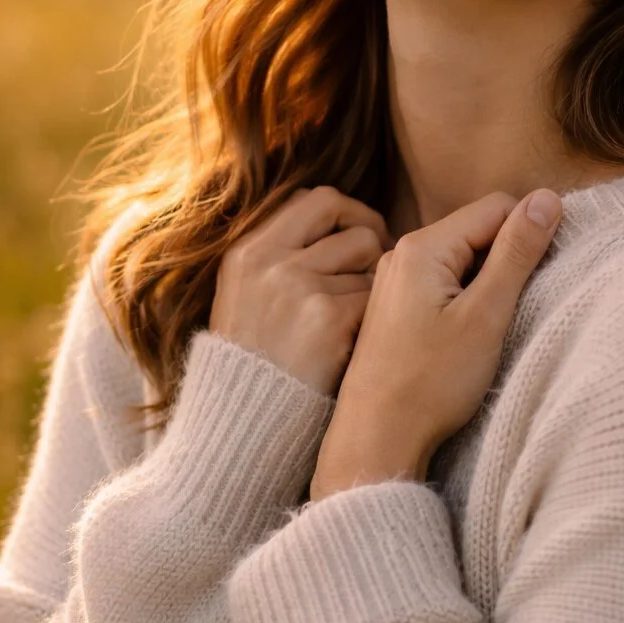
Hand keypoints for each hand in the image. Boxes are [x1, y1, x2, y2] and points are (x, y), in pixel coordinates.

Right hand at [209, 185, 393, 396]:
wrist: (245, 424)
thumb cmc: (254, 364)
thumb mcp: (242, 298)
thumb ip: (277, 258)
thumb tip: (332, 224)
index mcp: (247, 251)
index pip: (312, 198)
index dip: (344, 212)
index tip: (356, 234)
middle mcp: (271, 261)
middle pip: (346, 217)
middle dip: (372, 233)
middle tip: (380, 262)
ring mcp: (299, 288)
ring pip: (370, 257)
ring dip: (377, 281)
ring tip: (365, 313)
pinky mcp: (329, 319)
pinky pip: (378, 296)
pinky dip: (381, 316)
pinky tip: (366, 340)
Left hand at [311, 188, 561, 495]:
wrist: (376, 438)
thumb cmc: (431, 382)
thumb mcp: (486, 314)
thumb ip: (517, 252)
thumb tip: (547, 198)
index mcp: (423, 246)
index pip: (496, 207)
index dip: (530, 232)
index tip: (545, 273)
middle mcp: (402, 253)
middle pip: (476, 230)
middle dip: (507, 258)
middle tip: (516, 307)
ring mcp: (394, 280)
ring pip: (461, 259)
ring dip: (487, 282)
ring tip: (491, 326)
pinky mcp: (394, 307)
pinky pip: (442, 283)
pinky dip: (465, 298)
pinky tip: (468, 335)